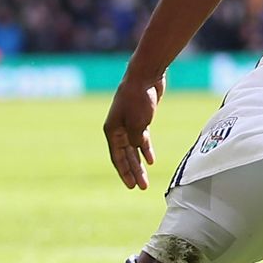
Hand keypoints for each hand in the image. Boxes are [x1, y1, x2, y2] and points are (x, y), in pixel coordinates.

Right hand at [103, 71, 165, 189]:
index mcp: (112, 131)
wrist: (146, 76)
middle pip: (125, 155)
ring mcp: (129, 124)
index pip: (117, 157)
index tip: (132, 186)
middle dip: (133, 171)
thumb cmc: (138, 98)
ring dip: (139, 163)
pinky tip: (150, 160)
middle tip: (141, 187)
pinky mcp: (140, 118)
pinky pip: (141, 138)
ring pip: (133, 149)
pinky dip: (145, 149)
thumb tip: (137, 149)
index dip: (124, 172)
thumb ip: (135, 139)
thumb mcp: (137, 123)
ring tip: (145, 178)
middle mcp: (118, 129)